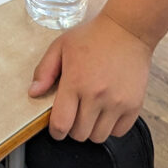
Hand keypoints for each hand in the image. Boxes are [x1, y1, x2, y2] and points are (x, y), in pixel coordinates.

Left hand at [28, 11, 153, 141]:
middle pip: (79, 134)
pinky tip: (106, 112)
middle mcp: (97, 96)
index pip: (61, 123)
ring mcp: (117, 103)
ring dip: (91, 129)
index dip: (55, 131)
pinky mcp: (134, 105)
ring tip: (90, 112)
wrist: (127, 30)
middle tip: (74, 114)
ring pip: (99, 137)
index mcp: (75, 82)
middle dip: (72, 128)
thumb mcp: (61, 46)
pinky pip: (119, 132)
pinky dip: (111, 127)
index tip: (56, 127)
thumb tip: (33, 93)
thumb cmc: (92, 37)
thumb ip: (44, 70)